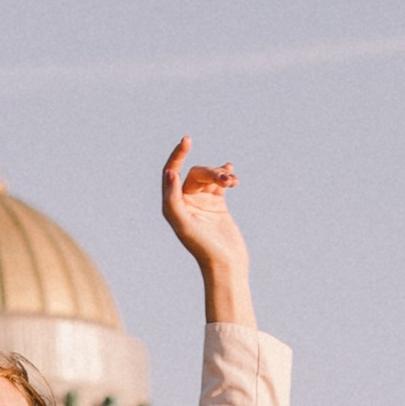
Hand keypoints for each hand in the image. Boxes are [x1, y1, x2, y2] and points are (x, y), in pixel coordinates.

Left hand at [161, 141, 250, 319]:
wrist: (226, 265)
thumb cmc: (202, 247)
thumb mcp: (184, 224)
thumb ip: (173, 199)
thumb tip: (171, 172)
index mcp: (172, 205)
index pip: (171, 172)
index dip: (178, 155)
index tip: (187, 140)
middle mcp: (185, 202)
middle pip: (196, 173)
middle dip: (211, 172)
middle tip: (226, 182)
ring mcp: (202, 203)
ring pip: (210, 177)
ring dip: (221, 175)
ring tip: (233, 182)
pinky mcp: (217, 205)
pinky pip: (219, 183)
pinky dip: (226, 176)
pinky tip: (233, 176)